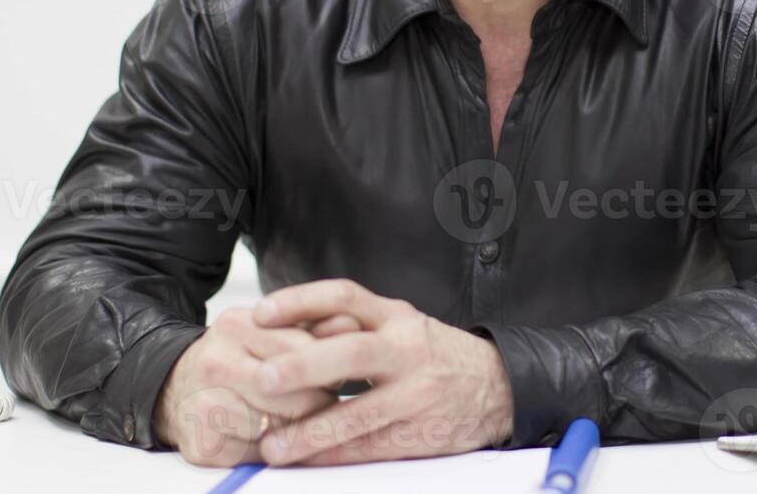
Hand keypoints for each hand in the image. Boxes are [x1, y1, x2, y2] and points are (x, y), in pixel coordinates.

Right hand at [152, 306, 360, 466]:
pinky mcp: (202, 444)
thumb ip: (314, 326)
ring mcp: (204, 404)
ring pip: (280, 429)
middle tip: (320, 403)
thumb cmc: (237, 358)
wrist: (174, 386)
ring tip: (294, 421)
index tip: (334, 375)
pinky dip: (271, 452)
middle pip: (296, 395)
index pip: (304, 351)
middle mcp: (216, 362)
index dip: (327, 368)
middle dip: (317, 403)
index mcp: (238, 325)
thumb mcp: (270, 331)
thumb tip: (352, 323)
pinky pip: (257, 456)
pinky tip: (268, 438)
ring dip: (296, 431)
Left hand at [250, 279, 514, 465]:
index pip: (344, 297)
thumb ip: (352, 327)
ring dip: (310, 432)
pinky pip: (370, 446)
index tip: (260, 314)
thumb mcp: (399, 325)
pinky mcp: (420, 432)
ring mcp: (415, 393)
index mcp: (396, 316)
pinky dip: (334, 455)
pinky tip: (307, 459)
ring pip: (358, 414)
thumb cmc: (431, 354)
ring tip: (272, 445)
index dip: (300, 301)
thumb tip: (290, 332)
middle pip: (351, 353)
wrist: (496, 387)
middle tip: (264, 378)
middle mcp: (407, 349)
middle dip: (305, 367)